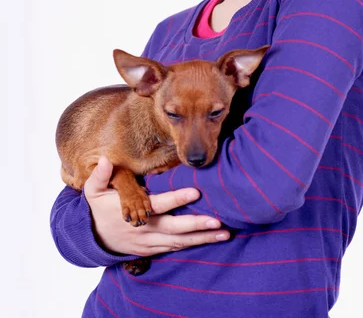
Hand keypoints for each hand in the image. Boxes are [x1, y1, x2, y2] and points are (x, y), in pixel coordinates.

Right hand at [83, 156, 230, 255]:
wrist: (93, 239)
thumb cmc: (98, 209)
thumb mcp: (94, 191)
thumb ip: (100, 175)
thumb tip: (105, 159)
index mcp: (134, 212)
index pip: (159, 205)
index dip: (177, 199)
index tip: (196, 192)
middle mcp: (146, 229)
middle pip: (175, 229)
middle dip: (197, 225)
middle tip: (218, 221)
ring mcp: (151, 242)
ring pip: (180, 242)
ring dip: (203, 238)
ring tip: (224, 233)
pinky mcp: (154, 249)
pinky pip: (177, 248)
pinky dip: (195, 245)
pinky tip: (212, 240)